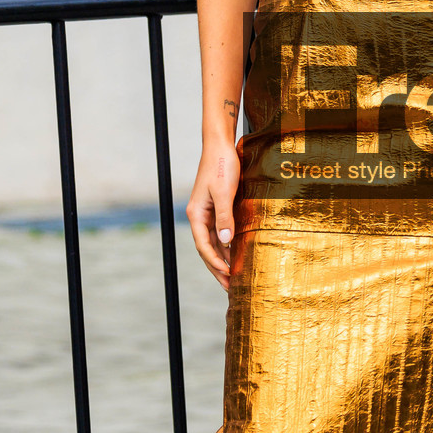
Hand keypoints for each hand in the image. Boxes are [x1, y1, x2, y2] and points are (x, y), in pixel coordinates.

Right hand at [186, 134, 240, 290]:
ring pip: (214, 242)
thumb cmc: (222, 165)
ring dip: (223, 259)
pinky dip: (227, 245)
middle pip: (207, 248)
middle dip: (217, 268)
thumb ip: (224, 217)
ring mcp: (208, 212)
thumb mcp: (224, 192)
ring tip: (233, 276)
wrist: (220, 145)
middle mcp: (200, 216)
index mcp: (196, 214)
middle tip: (229, 287)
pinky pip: (221, 232)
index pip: (203, 245)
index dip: (215, 262)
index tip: (227, 275)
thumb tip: (225, 242)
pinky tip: (236, 255)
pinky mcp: (218, 207)